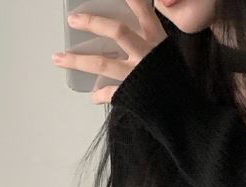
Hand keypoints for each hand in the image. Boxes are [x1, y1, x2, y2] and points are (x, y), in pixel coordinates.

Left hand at [52, 0, 167, 104]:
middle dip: (92, 22)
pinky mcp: (131, 94)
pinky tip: (92, 95)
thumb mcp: (168, 57)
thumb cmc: (178, 86)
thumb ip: (149, 44)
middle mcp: (146, 53)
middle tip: (72, 20)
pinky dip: (99, 94)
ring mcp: (137, 74)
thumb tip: (123, 35)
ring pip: (103, 63)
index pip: (142, 9)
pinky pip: (109, 93)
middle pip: (117, 30)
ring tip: (57, 58)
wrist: (188, 116)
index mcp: (157, 40)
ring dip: (77, 60)